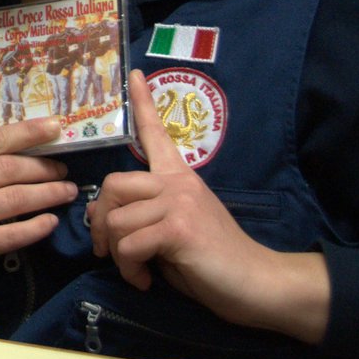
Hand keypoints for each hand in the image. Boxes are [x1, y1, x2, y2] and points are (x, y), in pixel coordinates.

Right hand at [0, 116, 76, 299]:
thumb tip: (22, 149)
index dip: (28, 133)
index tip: (56, 127)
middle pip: (7, 169)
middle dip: (44, 168)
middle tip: (63, 171)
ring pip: (14, 199)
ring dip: (48, 195)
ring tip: (66, 192)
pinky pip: (10, 235)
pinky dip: (36, 227)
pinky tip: (50, 222)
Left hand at [87, 71, 328, 342]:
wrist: (257, 284)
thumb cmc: (213, 261)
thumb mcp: (173, 231)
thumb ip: (146, 216)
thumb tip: (107, 220)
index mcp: (179, 178)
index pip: (156, 134)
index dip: (143, 104)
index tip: (133, 74)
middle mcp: (177, 183)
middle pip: (112, 184)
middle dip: (100, 222)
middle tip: (108, 250)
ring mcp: (179, 202)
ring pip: (116, 219)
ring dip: (117, 254)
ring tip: (137, 271)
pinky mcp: (179, 227)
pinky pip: (129, 244)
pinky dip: (130, 269)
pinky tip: (146, 280)